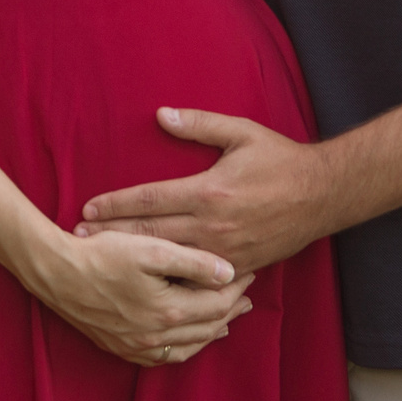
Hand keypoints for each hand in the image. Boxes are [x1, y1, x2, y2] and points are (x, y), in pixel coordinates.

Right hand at [26, 229, 254, 367]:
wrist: (56, 272)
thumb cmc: (102, 254)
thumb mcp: (151, 249)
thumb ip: (193, 262)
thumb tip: (230, 274)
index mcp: (168, 311)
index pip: (216, 304)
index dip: (236, 288)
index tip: (248, 272)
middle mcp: (156, 337)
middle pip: (207, 328)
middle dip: (230, 310)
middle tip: (247, 296)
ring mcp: (137, 347)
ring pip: (188, 347)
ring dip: (211, 332)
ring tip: (227, 319)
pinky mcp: (120, 348)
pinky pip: (163, 358)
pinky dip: (184, 348)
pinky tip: (188, 338)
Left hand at [75, 108, 338, 274]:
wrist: (322, 196)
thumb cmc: (280, 160)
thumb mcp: (241, 132)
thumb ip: (199, 125)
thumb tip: (160, 114)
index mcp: (208, 192)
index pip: (149, 200)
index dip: (115, 205)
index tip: (87, 208)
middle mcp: (212, 226)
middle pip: (150, 235)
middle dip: (112, 237)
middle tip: (79, 240)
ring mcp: (225, 251)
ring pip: (169, 260)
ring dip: (134, 261)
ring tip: (104, 262)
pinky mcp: (238, 267)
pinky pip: (198, 279)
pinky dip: (171, 281)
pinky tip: (149, 286)